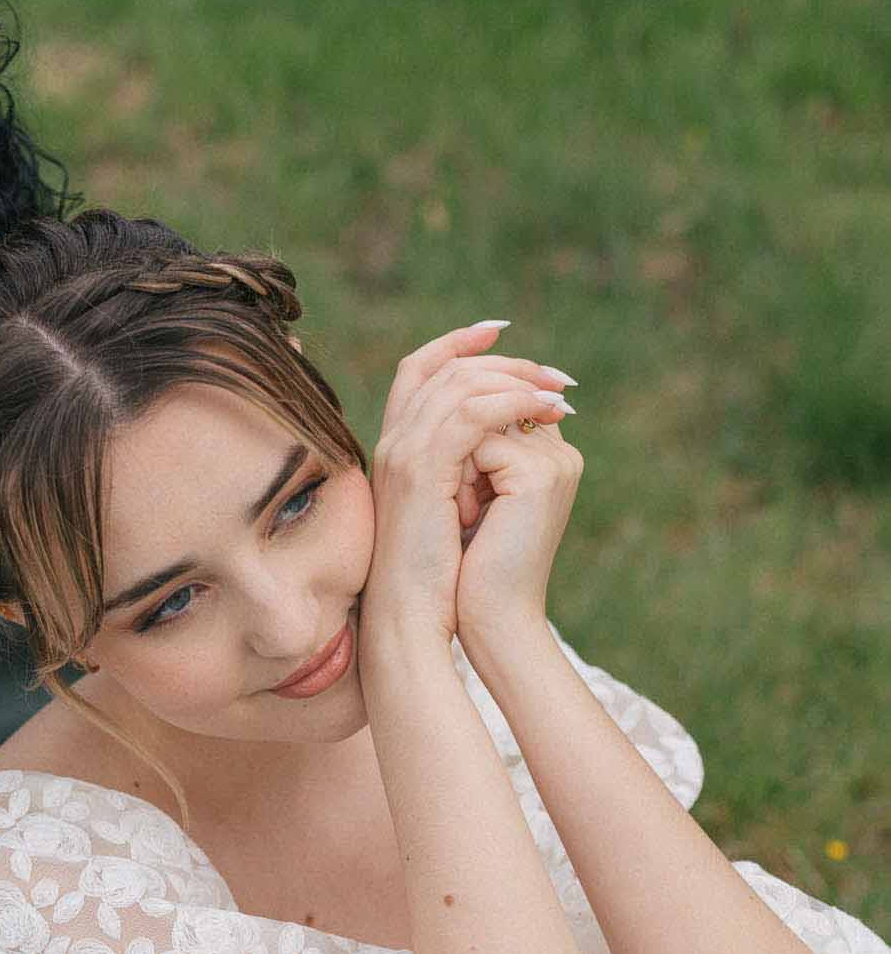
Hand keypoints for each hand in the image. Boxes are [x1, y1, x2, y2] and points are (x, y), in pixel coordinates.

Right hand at [361, 325, 573, 648]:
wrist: (414, 619)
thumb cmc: (440, 580)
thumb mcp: (456, 512)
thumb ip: (471, 470)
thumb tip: (516, 440)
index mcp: (397, 450)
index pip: (420, 370)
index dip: (458, 343)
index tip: (504, 334)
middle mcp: (393, 443)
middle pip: (444, 368)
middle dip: (505, 362)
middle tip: (554, 377)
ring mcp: (403, 454)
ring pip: (459, 384)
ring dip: (517, 380)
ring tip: (559, 394)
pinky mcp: (422, 472)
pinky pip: (470, 414)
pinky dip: (512, 404)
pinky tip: (545, 412)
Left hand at [452, 404, 583, 658]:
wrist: (488, 618)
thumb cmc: (470, 568)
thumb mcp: (468, 498)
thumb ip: (468, 452)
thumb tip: (439, 409)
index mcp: (546, 457)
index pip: (494, 407)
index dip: (458, 438)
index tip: (452, 493)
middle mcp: (557, 453)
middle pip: (486, 406)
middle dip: (456, 450)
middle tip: (455, 506)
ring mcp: (553, 461)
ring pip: (480, 419)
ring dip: (454, 465)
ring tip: (461, 515)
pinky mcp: (538, 475)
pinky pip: (479, 441)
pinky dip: (458, 477)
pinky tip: (465, 518)